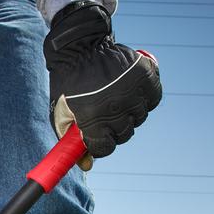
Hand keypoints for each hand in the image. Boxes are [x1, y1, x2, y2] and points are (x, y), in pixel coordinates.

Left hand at [43, 0, 161, 170]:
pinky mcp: (147, 76)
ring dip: (129, 113)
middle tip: (104, 115)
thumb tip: (86, 167)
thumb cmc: (67, 84)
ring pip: (139, 118)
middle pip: (124, 135)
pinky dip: (144, 98)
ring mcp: (133, 90)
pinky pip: (152, 99)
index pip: (105, 148)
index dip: (100, 146)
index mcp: (93, 118)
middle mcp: (116, 106)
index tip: (96, 138)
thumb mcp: (62, 115)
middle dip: (113, 129)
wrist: (80, 47)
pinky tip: (128, 90)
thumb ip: (71, 142)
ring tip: (114, 97)